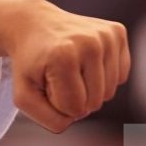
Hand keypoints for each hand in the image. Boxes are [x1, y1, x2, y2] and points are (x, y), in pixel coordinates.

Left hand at [3, 0, 131, 133]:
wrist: (33, 24)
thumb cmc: (29, 64)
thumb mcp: (24, 97)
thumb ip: (49, 120)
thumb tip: (81, 116)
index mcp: (64, 56)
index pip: (75, 109)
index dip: (58, 102)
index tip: (47, 80)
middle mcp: (90, 42)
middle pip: (95, 102)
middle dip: (75, 96)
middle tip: (58, 74)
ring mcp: (106, 35)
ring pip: (109, 92)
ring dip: (89, 88)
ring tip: (71, 67)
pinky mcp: (117, 32)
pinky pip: (121, 76)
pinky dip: (104, 76)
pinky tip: (86, 61)